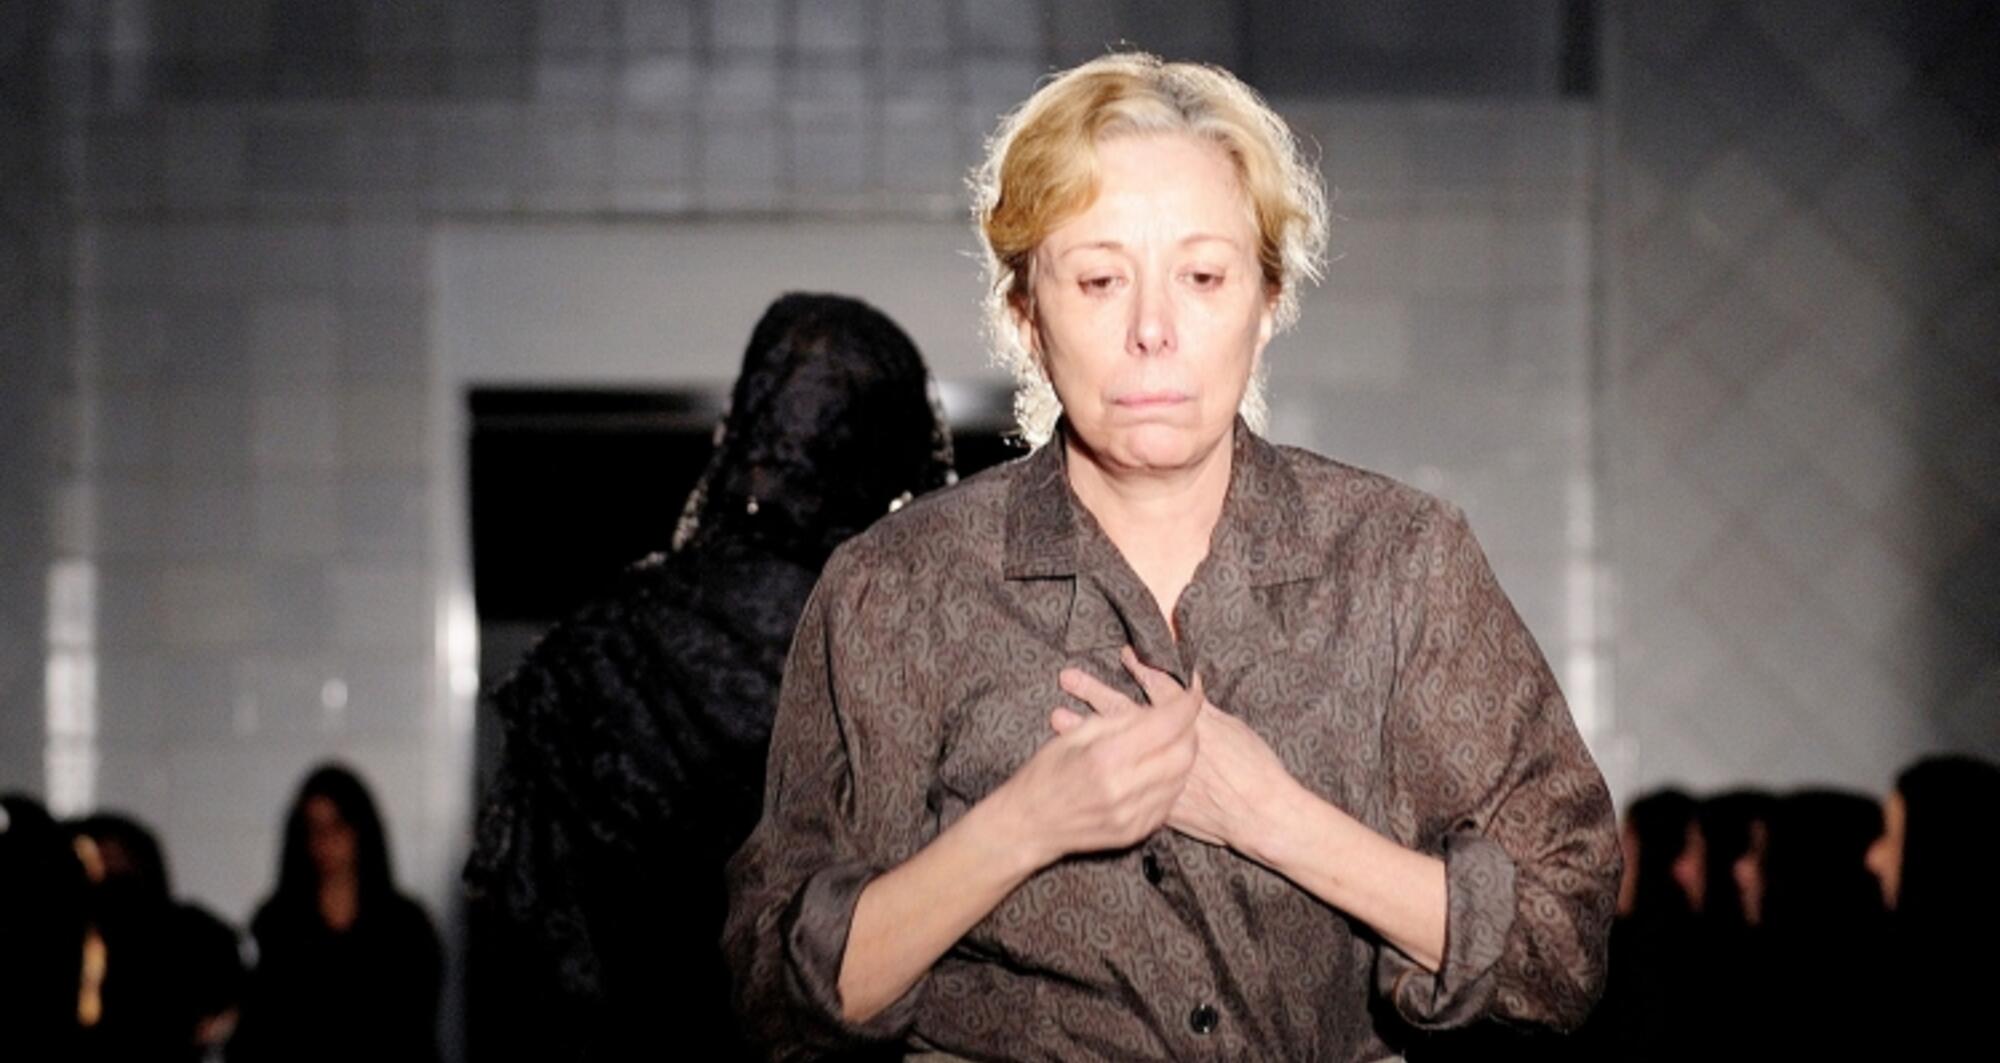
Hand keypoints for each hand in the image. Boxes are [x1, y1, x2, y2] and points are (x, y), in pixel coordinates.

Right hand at [996, 647, 1199, 865]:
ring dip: (1181, 756)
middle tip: (1182, 720)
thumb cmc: (1046, 772)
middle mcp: (1124, 787)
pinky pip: (1168, 801)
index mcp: (1106, 755)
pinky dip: (1169, 781)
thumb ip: (1120, 721)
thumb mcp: (1076, 735)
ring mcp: (1132, 814)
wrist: (1029, 824)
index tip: (1192, 693)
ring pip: (1180, 778)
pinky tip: (1155, 772)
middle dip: (1189, 731)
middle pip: (1184, 753)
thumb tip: (1157, 709)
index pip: (1166, 725)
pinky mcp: (1136, 831)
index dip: (1186, 705)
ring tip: (1169, 743)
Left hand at [1052, 648, 1295, 853]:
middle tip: (1069, 677)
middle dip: (1096, 693)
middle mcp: (1167, 746)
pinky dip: (1099, 767)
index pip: (1159, 688)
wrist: (1261, 814)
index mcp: (1189, 723)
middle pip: (1125, 713)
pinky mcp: (1155, 799)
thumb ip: (1202, 710)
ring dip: (1086, 729)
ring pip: (1116, 746)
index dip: (1141, 669)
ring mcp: (1158, 773)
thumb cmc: (1255, 767)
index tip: (1122, 653)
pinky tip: (1080, 762)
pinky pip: (1118, 778)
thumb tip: (1189, 690)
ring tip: (1058, 716)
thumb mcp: (1230, 728)